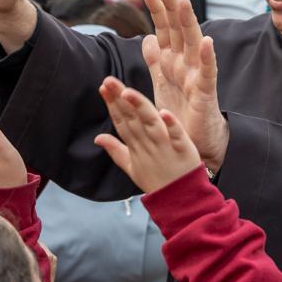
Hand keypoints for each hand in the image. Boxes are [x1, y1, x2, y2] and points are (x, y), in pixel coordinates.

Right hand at [94, 78, 200, 192]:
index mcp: (136, 147)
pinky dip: (171, 125)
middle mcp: (148, 145)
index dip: (111, 105)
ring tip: (128, 92)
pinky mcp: (184, 151)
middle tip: (108, 80)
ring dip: (140, 107)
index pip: (121, 122)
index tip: (103, 88)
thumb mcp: (131, 167)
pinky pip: (177, 136)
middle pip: (131, 119)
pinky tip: (164, 112)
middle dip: (119, 99)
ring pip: (150, 124)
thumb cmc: (156, 181)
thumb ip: (115, 150)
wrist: (180, 201)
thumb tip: (97, 138)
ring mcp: (165, 147)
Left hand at [141, 0, 228, 171]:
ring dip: (189, 23)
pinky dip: (207, 57)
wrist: (193, 144)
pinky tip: (206, 41)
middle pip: (178, 31)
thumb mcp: (162, 83)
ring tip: (184, 2)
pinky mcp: (205, 94)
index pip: (164, 31)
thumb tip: (148, 38)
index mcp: (171, 62)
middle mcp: (185, 65)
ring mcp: (197, 77)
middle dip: (172, 8)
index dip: (157, 11)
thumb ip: (155, 60)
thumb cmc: (180, 112)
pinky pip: (207, 73)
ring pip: (193, 45)